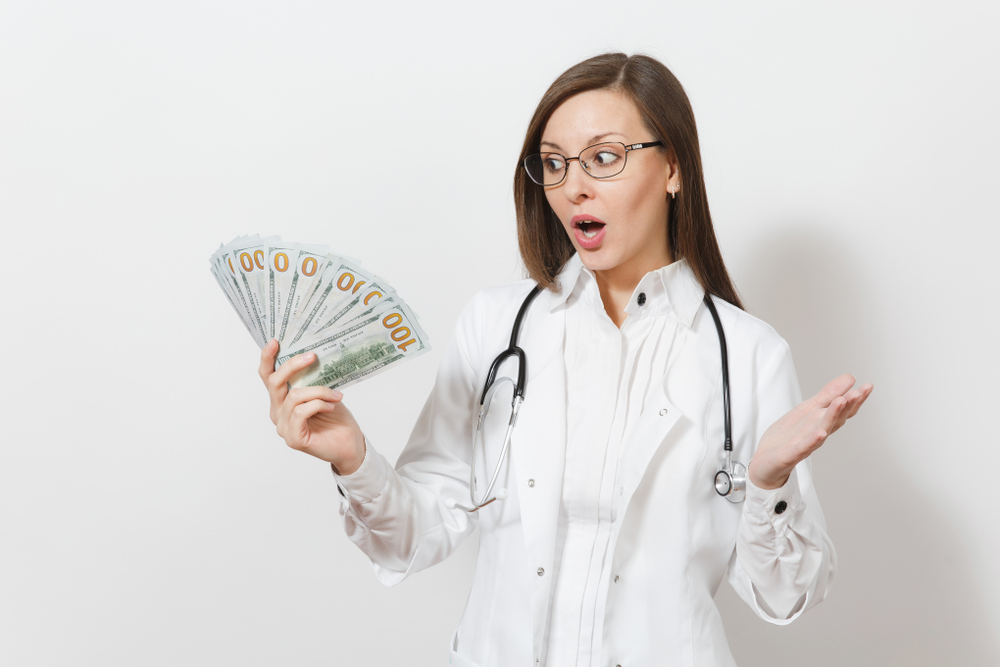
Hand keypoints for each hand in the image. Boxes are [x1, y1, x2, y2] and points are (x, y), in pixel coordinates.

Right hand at [258, 339, 366, 473]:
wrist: (350, 445)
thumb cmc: (337, 419)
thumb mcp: (323, 392)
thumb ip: (312, 379)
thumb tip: (312, 355)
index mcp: (281, 401)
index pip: (268, 377)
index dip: (268, 359)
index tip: (276, 341)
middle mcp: (277, 413)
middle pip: (274, 383)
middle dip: (292, 366)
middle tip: (312, 356)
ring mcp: (283, 427)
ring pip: (294, 396)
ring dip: (319, 391)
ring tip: (336, 395)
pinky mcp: (294, 438)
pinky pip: (301, 411)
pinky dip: (318, 404)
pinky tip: (331, 406)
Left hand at [749, 374, 872, 489]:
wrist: (764, 463)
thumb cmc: (787, 438)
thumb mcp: (806, 410)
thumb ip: (827, 396)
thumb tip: (850, 378)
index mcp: (820, 423)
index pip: (842, 411)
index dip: (855, 400)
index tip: (868, 386)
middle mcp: (817, 434)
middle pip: (835, 420)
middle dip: (847, 406)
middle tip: (858, 392)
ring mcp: (804, 445)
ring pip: (822, 430)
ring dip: (832, 416)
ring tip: (842, 401)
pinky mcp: (790, 455)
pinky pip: (803, 448)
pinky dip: (812, 441)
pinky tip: (821, 433)